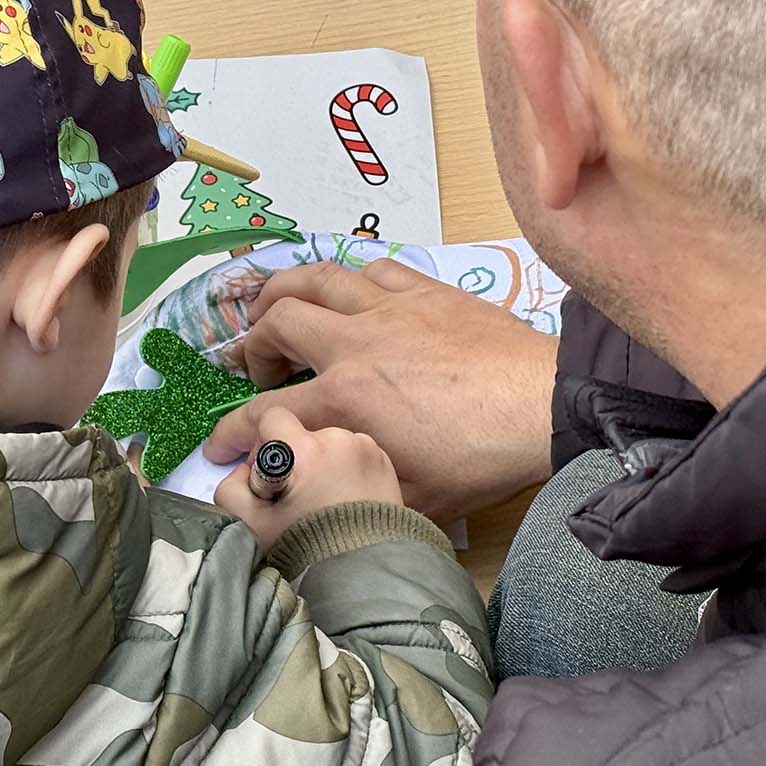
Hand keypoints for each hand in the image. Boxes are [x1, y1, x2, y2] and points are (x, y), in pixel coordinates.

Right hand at [205, 260, 557, 523]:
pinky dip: (346, 279)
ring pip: (314, 276)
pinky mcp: (424, 289)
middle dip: (251, 347)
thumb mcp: (410, 498)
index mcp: (347, 400)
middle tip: (256, 371)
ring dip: (282, 290)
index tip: (220, 449)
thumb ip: (353, 489)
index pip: (265, 416)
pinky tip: (347, 295)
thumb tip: (316, 493)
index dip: (231, 435)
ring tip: (273, 308)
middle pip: (275, 323)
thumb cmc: (481, 459)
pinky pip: (368, 267)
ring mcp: (390, 308)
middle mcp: (355, 343)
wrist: (545, 405)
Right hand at [215, 408, 403, 548]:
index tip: (255, 467)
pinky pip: (352, 454)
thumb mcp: (248, 524)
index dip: (256, 439)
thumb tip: (248, 469)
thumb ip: (232, 486)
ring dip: (316, 464)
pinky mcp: (384, 462)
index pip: (270, 416)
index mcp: (306, 449)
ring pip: (327, 444)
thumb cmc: (304, 551)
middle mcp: (339, 439)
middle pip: (300, 432)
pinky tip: (341, 502)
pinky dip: (341, 470)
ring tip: (318, 503)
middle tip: (285, 494)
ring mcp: (367, 449)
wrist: (365, 576)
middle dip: (287, 456)